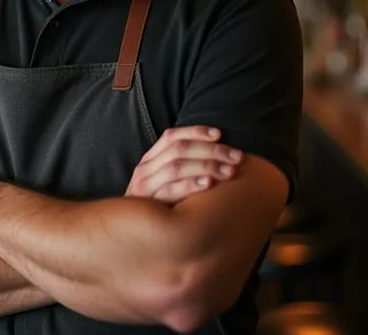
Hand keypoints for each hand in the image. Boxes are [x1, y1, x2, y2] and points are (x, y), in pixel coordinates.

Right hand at [125, 126, 242, 203]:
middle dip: (211, 150)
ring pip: (176, 166)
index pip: (172, 136)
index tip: (220, 134)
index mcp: (149, 159)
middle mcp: (144, 169)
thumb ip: (179, 166)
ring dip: (206, 165)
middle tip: (237, 157)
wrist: (130, 235)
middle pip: (179, 149)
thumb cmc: (156, 207)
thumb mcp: (163, 182)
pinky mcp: (148, 204)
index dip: (196, 132)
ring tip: (229, 171)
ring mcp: (144, 186)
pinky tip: (209, 183)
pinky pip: (170, 190)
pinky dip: (190, 184)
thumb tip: (218, 154)